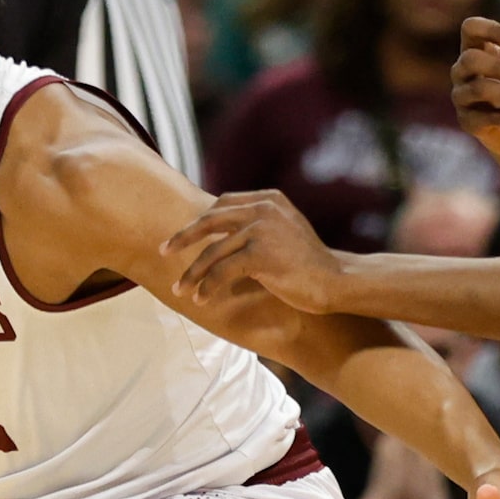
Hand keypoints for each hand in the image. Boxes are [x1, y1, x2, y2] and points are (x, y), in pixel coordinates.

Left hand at [162, 190, 344, 312]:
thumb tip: (223, 234)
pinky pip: (223, 271)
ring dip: (193, 273)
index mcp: (268, 199)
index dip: (199, 222)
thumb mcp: (283, 232)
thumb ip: (257, 225)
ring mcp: (262, 229)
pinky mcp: (261, 254)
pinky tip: (202, 299)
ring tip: (180, 290)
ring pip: (213, 251)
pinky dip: (209, 286)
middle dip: (182, 238)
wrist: (337, 281)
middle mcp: (263, 208)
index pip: (222, 204)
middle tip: (162, 252)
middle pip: (210, 221)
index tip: (180, 237)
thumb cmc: (309, 264)